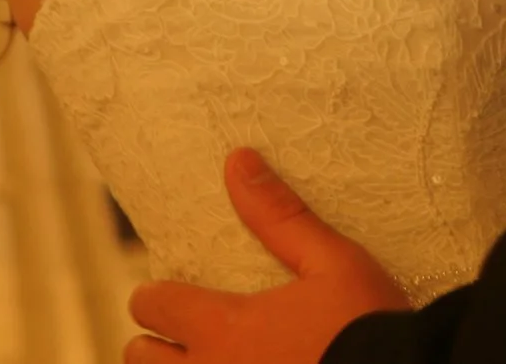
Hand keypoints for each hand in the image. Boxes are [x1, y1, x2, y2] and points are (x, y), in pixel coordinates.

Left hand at [125, 151, 403, 363]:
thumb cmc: (365, 326)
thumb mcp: (331, 262)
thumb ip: (279, 216)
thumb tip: (237, 161)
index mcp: (223, 327)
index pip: (152, 305)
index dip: (157, 294)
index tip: (176, 292)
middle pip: (140, 359)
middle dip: (154, 343)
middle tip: (184, 334)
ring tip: (204, 361)